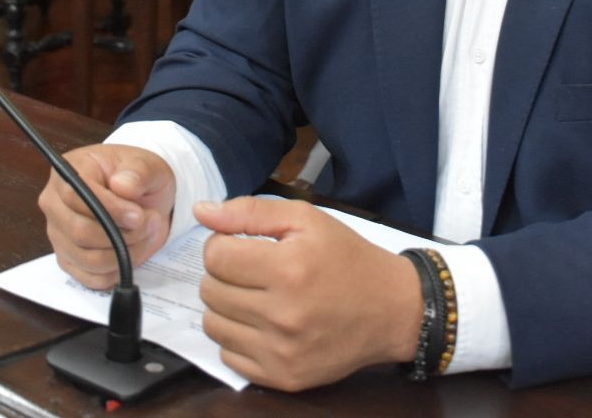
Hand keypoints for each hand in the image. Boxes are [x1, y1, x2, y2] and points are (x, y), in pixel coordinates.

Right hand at [37, 143, 175, 288]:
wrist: (143, 196)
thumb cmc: (139, 177)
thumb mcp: (148, 165)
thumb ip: (138, 172)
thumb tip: (123, 186)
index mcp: (70, 170)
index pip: (76, 195)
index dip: (110, 210)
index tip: (138, 215)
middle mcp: (55, 203)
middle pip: (79, 231)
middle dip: (122, 234)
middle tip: (149, 223)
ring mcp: (59, 234)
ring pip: (88, 258)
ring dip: (125, 252)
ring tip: (146, 234)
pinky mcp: (68, 259)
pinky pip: (91, 277)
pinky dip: (119, 269)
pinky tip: (134, 250)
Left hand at [194, 197, 422, 390]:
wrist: (390, 309)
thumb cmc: (346, 257)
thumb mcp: (307, 219)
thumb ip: (251, 212)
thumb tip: (201, 212)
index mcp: (288, 268)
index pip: (216, 256)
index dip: (222, 244)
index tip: (242, 244)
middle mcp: (282, 314)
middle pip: (210, 290)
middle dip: (224, 273)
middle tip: (252, 269)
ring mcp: (281, 352)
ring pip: (213, 325)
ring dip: (226, 306)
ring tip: (255, 295)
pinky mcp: (283, 378)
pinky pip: (229, 358)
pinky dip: (238, 338)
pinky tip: (263, 323)